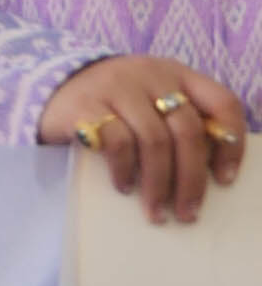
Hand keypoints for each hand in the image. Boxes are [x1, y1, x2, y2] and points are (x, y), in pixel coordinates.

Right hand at [41, 57, 249, 226]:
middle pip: (187, 130)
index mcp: (177, 73)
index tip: (225, 179)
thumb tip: (208, 172)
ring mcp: (117, 87)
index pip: (222, 102)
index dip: (231, 144)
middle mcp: (151, 74)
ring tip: (155, 211)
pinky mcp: (86, 105)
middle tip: (187, 212)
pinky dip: (125, 171)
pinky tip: (124, 187)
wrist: (54, 87)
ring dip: (158, 184)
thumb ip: (180, 122)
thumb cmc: (116, 105)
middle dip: (191, 179)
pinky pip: (116, 142)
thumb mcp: (153, 101)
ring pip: (154, 140)